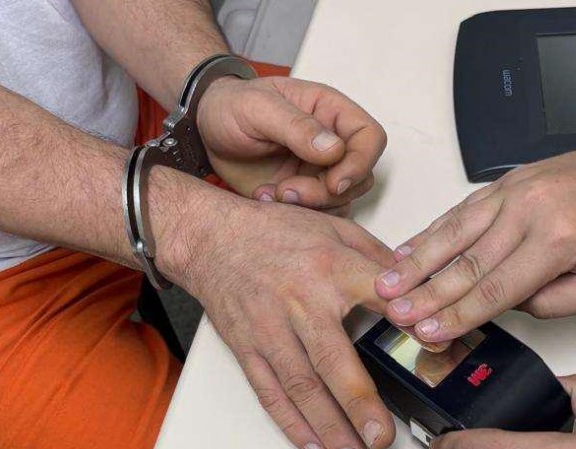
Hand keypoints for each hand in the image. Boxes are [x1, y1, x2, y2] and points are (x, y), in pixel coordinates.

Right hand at [170, 192, 396, 448]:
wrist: (211, 236)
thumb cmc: (275, 231)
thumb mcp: (336, 229)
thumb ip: (378, 259)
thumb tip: (418, 286)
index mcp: (330, 267)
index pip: (379, 297)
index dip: (408, 322)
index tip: (437, 349)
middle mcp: (299, 302)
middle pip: (333, 360)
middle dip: (359, 405)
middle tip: (382, 438)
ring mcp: (269, 329)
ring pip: (300, 386)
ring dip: (328, 426)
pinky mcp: (247, 348)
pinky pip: (269, 391)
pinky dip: (291, 422)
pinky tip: (313, 445)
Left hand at [197, 76, 386, 214]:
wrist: (204, 131)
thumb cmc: (230, 107)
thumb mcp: (257, 108)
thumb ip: (296, 126)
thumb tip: (334, 149)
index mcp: (330, 112)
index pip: (370, 138)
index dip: (360, 163)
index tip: (333, 182)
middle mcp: (332, 142)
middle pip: (360, 176)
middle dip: (327, 192)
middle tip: (288, 190)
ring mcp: (320, 170)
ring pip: (343, 199)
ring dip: (311, 205)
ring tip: (272, 193)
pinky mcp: (305, 191)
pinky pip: (321, 213)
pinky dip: (297, 215)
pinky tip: (266, 198)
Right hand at [375, 138, 575, 342]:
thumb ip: (552, 304)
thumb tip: (506, 305)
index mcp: (555, 241)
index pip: (493, 289)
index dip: (454, 314)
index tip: (426, 331)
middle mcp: (529, 210)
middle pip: (464, 260)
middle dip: (423, 290)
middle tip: (390, 311)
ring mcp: (515, 189)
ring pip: (454, 229)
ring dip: (417, 258)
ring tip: (386, 281)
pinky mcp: (510, 180)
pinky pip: (464, 207)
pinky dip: (434, 227)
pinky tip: (412, 245)